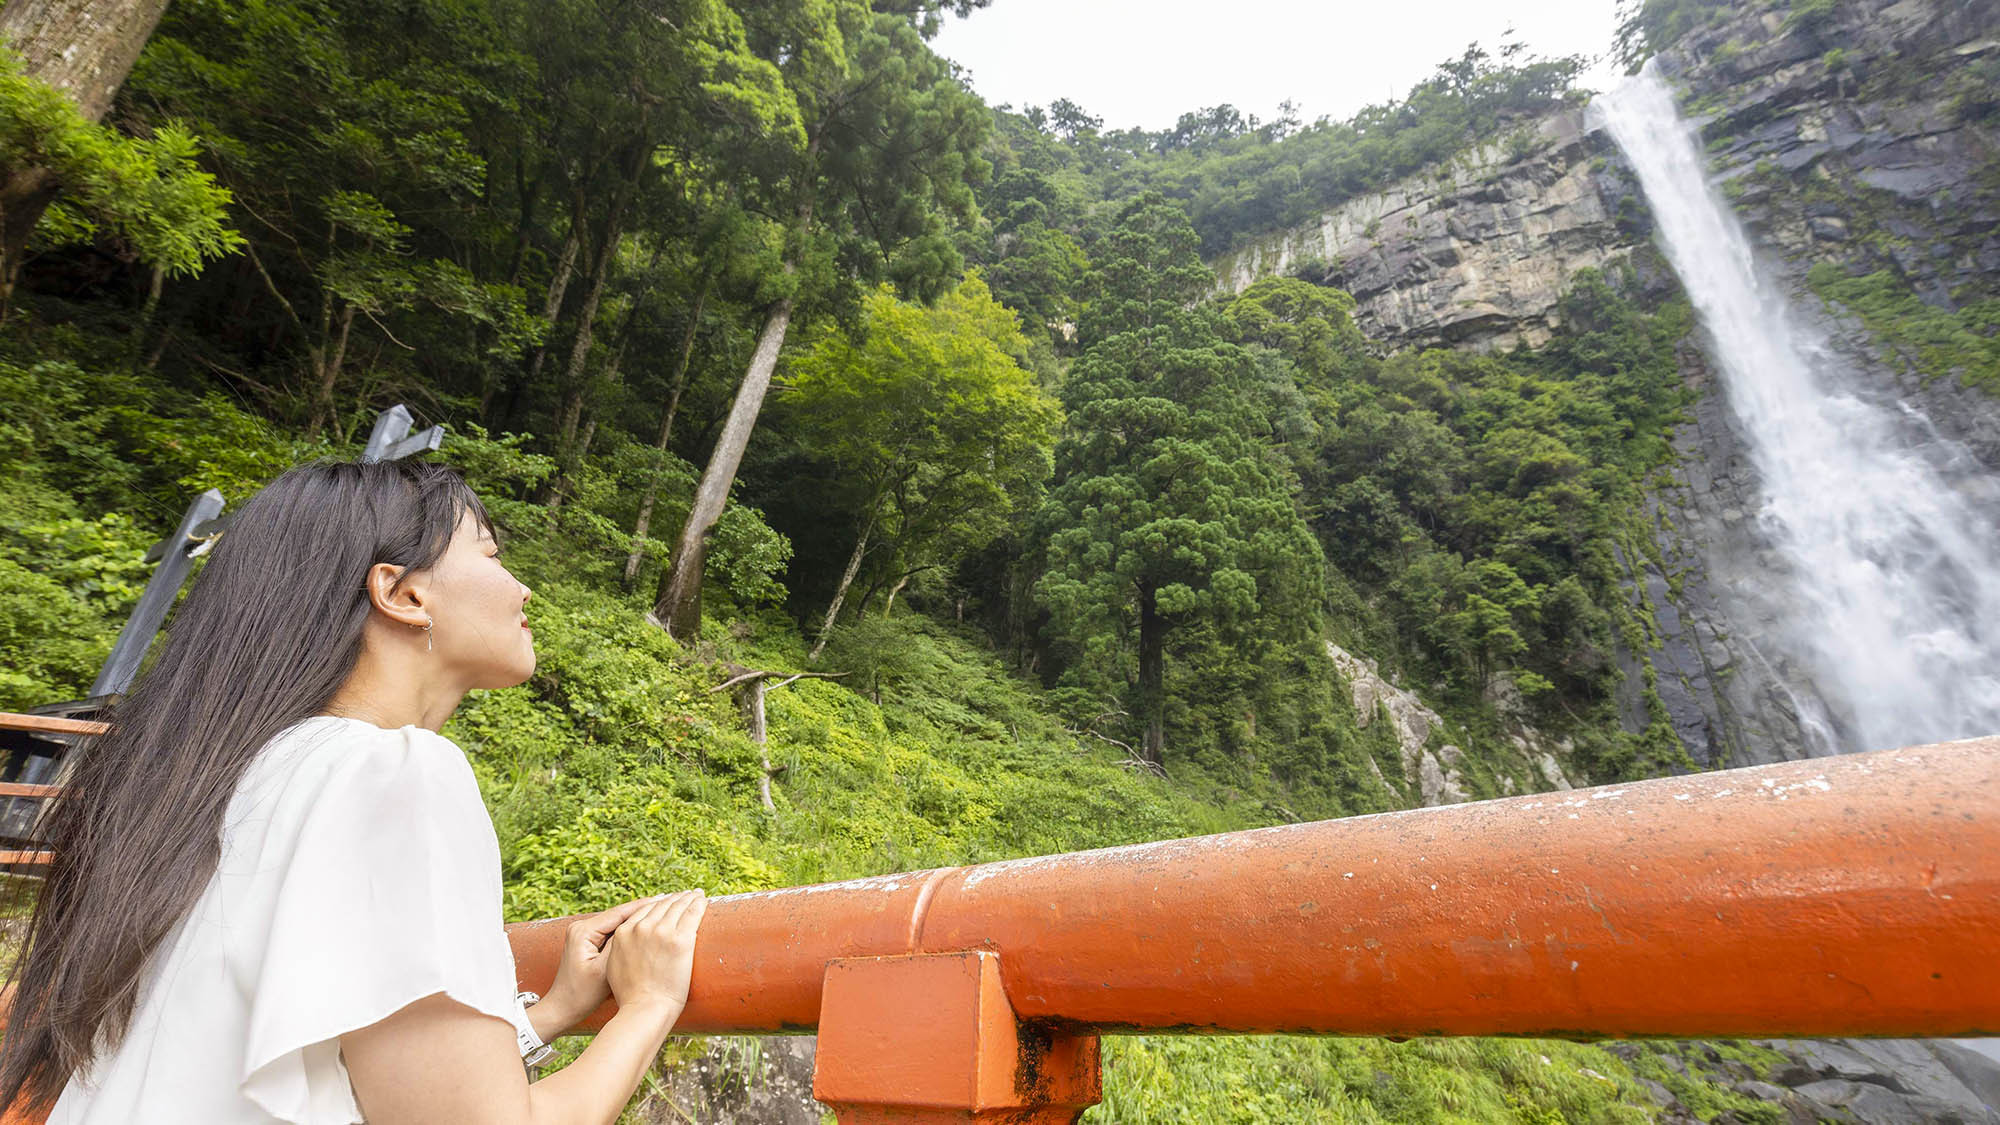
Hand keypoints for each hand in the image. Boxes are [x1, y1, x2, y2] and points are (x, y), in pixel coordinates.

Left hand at [537, 896, 658, 1033]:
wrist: (562, 1008)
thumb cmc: (581, 995)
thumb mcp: (604, 970)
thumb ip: (621, 946)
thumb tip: (644, 926)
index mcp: (583, 931)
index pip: (619, 913)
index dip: (644, 906)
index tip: (666, 900)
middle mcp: (581, 926)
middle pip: (618, 915)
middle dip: (643, 911)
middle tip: (669, 904)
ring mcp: (583, 933)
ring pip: (616, 923)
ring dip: (636, 921)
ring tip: (661, 915)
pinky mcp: (586, 941)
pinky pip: (611, 932)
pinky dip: (627, 932)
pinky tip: (645, 931)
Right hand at [605, 889, 706, 1020]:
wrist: (646, 1008)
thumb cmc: (632, 995)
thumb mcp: (615, 966)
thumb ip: (621, 949)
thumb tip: (628, 945)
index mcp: (624, 932)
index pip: (645, 909)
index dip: (659, 903)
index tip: (668, 902)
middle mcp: (642, 928)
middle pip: (663, 904)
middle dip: (675, 898)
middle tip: (686, 895)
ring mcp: (662, 932)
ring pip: (678, 905)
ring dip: (689, 897)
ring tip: (697, 895)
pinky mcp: (681, 940)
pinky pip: (693, 913)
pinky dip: (699, 903)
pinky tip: (703, 899)